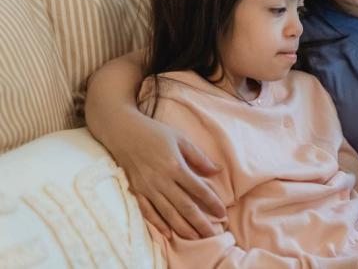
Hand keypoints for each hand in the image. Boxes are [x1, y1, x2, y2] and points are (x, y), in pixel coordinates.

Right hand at [110, 113, 225, 239]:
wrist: (122, 132)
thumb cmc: (154, 133)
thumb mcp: (180, 139)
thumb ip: (199, 157)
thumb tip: (218, 170)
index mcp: (175, 166)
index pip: (198, 189)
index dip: (212, 203)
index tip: (222, 213)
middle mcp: (161, 180)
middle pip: (185, 206)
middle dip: (200, 222)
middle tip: (213, 234)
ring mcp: (147, 188)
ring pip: (168, 213)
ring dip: (183, 227)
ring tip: (196, 238)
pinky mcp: (136, 191)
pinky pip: (148, 211)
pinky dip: (158, 223)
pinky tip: (169, 233)